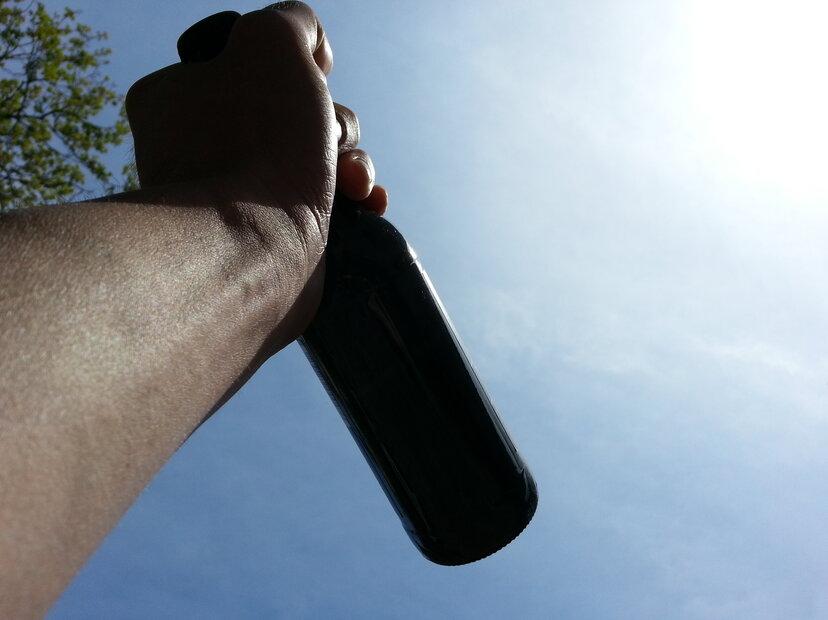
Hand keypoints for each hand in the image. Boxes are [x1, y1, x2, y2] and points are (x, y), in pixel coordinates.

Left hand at [126, 3, 385, 242]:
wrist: (254, 250)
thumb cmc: (258, 145)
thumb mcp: (271, 43)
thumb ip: (292, 22)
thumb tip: (313, 54)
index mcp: (181, 97)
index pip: (254, 65)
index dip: (300, 71)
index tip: (314, 84)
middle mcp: (204, 147)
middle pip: (294, 113)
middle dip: (334, 124)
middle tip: (331, 143)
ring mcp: (238, 196)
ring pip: (316, 160)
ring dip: (353, 163)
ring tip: (354, 186)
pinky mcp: (274, 235)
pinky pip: (323, 205)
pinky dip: (352, 201)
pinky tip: (368, 205)